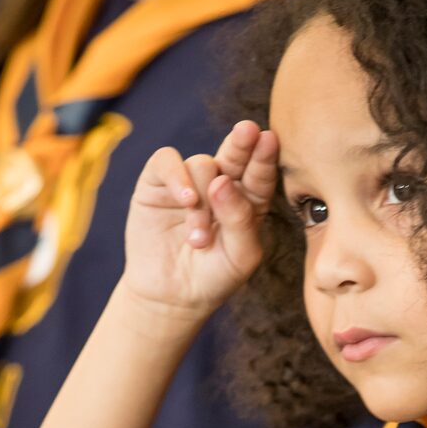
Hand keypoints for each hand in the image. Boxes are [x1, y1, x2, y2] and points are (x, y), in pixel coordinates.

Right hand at [123, 120, 277, 322]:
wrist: (172, 296)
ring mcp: (189, 182)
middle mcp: (221, 185)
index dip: (264, 157)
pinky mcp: (158, 184)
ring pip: (202, 165)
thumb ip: (240, 219)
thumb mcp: (240, 256)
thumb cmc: (214, 277)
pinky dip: (176, 176)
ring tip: (199, 239)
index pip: (259, 174)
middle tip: (248, 131)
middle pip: (234, 153)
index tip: (269, 141)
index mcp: (248, 200)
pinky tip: (186, 199)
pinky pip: (166, 161)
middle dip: (241, 142)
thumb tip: (222, 182)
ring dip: (203, 201)